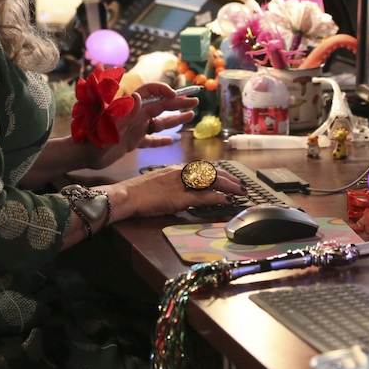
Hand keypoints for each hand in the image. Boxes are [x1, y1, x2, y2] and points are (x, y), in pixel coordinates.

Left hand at [82, 83, 198, 169]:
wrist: (83, 155)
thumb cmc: (94, 139)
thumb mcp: (111, 125)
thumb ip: (126, 112)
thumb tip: (141, 97)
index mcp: (131, 108)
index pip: (150, 92)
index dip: (164, 91)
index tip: (175, 97)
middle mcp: (135, 116)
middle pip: (161, 106)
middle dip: (178, 102)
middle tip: (195, 101)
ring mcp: (135, 129)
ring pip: (159, 122)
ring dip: (175, 119)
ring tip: (191, 116)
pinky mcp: (132, 143)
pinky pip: (149, 140)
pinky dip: (160, 141)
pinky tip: (170, 141)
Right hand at [107, 163, 245, 219]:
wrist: (125, 195)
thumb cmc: (139, 192)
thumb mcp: (161, 183)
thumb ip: (176, 185)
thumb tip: (189, 193)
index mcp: (177, 169)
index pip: (205, 168)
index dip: (221, 173)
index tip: (232, 178)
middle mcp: (181, 172)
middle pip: (212, 172)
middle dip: (230, 179)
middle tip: (243, 186)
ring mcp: (180, 184)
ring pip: (211, 182)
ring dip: (229, 186)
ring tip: (241, 191)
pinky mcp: (178, 197)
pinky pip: (202, 197)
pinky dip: (217, 197)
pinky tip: (227, 200)